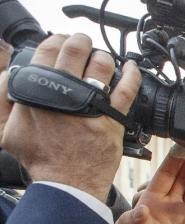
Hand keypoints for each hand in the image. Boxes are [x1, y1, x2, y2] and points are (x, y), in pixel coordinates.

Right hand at [0, 33, 139, 200]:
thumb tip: (9, 72)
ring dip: (104, 57)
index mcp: (38, 90)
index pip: (48, 49)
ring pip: (103, 65)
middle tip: (84, 45)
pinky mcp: (113, 118)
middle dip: (81, 41)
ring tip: (102, 60)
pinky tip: (130, 68)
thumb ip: (1, 97)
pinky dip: (131, 74)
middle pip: (76, 50)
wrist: (66, 182)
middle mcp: (65, 93)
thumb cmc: (39, 158)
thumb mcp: (5, 129)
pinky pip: (127, 89)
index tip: (62, 43)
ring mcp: (91, 104)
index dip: (57, 40)